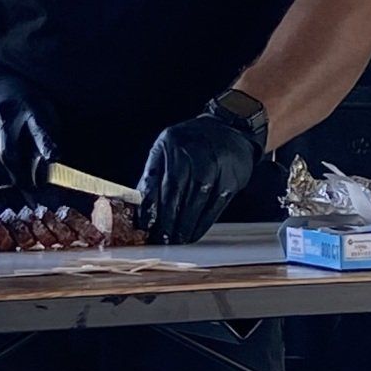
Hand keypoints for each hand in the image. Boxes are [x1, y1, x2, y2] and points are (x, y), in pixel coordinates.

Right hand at [0, 64, 62, 188]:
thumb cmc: (21, 101)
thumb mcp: (41, 107)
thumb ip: (47, 131)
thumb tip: (51, 162)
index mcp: (30, 109)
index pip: (39, 129)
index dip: (46, 145)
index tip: (52, 158)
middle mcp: (6, 116)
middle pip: (10, 154)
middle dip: (20, 176)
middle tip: (30, 188)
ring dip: (6, 177)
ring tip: (16, 181)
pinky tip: (0, 172)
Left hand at [136, 108, 260, 245]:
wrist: (230, 130)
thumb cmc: (193, 141)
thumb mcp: (167, 146)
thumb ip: (153, 172)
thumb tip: (139, 203)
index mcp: (171, 146)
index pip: (156, 182)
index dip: (150, 207)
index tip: (145, 225)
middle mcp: (193, 157)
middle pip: (175, 197)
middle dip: (166, 222)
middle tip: (159, 240)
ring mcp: (214, 169)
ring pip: (194, 206)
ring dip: (183, 227)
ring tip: (175, 241)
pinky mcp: (229, 182)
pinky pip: (213, 209)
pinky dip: (202, 225)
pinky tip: (193, 234)